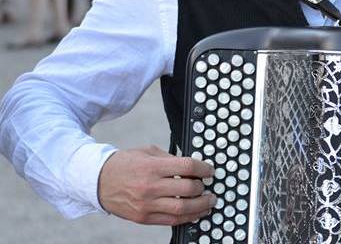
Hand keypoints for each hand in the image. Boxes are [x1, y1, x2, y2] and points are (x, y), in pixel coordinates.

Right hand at [98, 146, 215, 225]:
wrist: (98, 181)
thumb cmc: (125, 164)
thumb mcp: (147, 152)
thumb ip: (170, 158)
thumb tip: (192, 166)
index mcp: (152, 166)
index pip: (187, 167)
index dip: (203, 168)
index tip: (210, 170)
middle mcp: (150, 186)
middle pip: (188, 188)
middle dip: (203, 188)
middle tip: (208, 186)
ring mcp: (147, 204)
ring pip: (182, 208)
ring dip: (201, 206)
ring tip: (209, 201)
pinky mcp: (144, 218)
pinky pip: (171, 220)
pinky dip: (187, 218)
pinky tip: (195, 213)